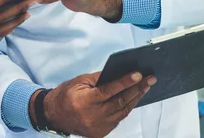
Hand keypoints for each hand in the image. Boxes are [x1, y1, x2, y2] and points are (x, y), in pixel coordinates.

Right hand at [30, 71, 155, 136]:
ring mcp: (98, 127)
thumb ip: (99, 78)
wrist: (54, 115)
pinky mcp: (101, 133)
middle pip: (120, 102)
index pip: (108, 91)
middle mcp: (92, 117)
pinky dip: (125, 108)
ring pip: (122, 112)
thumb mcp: (79, 81)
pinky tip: (132, 98)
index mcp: (84, 102)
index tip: (138, 74)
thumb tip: (119, 72)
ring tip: (145, 87)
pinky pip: (118, 119)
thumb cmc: (65, 95)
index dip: (124, 82)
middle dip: (137, 89)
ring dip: (135, 98)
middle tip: (150, 79)